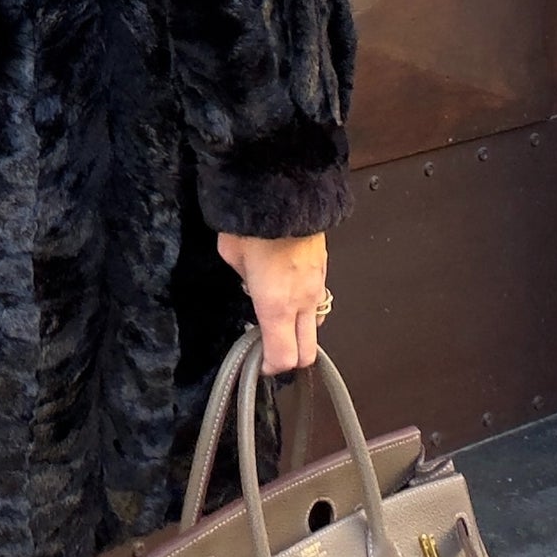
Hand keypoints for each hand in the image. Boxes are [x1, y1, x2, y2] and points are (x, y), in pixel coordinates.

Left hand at [218, 232, 329, 376]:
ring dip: (299, 332)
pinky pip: (318, 302)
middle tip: (269, 349)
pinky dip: (306, 309)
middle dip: (289, 358)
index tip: (258, 363)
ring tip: (279, 320)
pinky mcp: (324, 269)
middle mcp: (302, 301)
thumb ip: (242, 279)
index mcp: (276, 305)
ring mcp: (317, 286)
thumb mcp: (232, 255)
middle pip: (306, 353)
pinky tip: (289, 294)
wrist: (285, 188)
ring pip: (316, 327)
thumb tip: (248, 283)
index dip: (270, 368)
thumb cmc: (252, 222)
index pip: (283, 358)